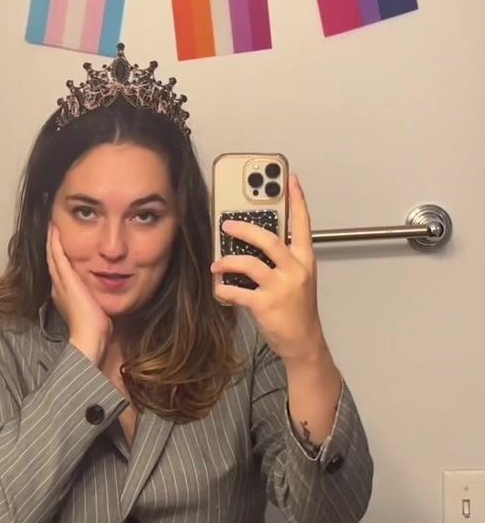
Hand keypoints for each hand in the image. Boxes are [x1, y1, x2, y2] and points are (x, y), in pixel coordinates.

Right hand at [46, 223, 112, 360]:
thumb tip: (106, 294)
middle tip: (50, 229)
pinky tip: (53, 229)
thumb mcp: (96, 309)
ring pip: (52, 256)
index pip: (60, 272)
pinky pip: (56, 255)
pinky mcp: (65, 278)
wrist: (90, 336)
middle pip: (53, 262)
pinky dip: (54, 242)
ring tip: (50, 225)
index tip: (59, 245)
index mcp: (65, 296)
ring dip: (50, 240)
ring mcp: (60, 283)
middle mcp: (59, 288)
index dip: (58, 258)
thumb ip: (96, 300)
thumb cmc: (96, 329)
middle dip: (51, 246)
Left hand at [210, 174, 325, 362]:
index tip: (291, 180)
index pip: (302, 224)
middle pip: (268, 239)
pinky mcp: (265, 305)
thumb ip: (284, 260)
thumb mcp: (299, 280)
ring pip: (249, 263)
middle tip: (228, 224)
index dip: (297, 201)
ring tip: (217, 264)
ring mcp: (280, 287)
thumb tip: (256, 245)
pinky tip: (220, 288)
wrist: (304, 341)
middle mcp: (295, 270)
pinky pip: (237, 291)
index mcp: (305, 260)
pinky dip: (224, 289)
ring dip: (228, 260)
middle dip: (244, 228)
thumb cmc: (298, 311)